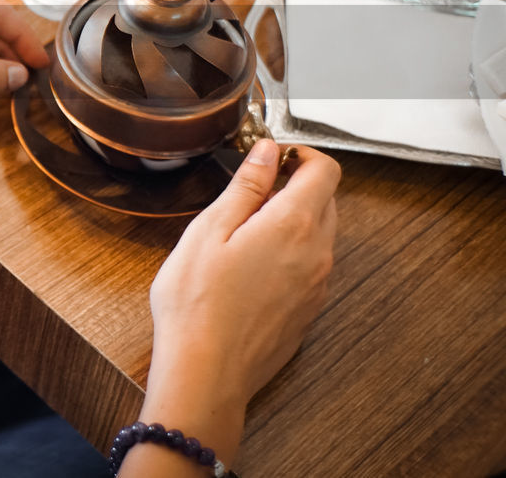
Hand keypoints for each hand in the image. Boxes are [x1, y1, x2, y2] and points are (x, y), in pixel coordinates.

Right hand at [120, 140, 338, 474]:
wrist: (206, 372)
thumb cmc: (197, 302)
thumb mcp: (209, 230)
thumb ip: (245, 187)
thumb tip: (267, 151)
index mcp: (293, 225)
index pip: (326, 171)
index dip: (302, 154)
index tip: (273, 156)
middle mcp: (317, 253)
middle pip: (326, 200)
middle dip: (296, 184)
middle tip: (252, 188)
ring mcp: (317, 285)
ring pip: (320, 234)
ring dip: (294, 219)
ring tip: (245, 228)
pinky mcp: (308, 310)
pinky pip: (311, 265)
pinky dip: (292, 251)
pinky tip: (251, 265)